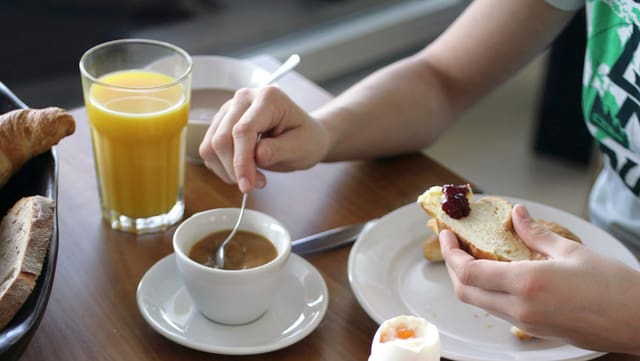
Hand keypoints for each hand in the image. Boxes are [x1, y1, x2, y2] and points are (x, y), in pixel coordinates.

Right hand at [199, 86, 330, 192]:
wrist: (304, 134)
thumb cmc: (305, 138)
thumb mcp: (301, 147)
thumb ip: (279, 150)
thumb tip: (257, 156)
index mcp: (268, 98)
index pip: (243, 130)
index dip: (242, 161)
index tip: (248, 185)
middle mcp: (244, 98)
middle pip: (222, 138)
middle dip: (234, 168)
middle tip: (255, 185)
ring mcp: (229, 109)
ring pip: (210, 145)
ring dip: (227, 169)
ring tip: (252, 177)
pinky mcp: (220, 123)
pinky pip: (209, 149)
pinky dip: (222, 167)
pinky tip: (243, 170)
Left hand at [440, 204, 639, 354]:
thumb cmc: (614, 286)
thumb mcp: (572, 251)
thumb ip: (536, 233)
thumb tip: (518, 213)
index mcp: (527, 283)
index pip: (469, 272)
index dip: (451, 253)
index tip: (447, 235)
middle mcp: (520, 307)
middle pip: (466, 291)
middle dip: (453, 267)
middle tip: (454, 244)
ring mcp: (526, 323)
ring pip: (479, 302)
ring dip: (468, 280)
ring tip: (472, 254)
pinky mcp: (535, 331)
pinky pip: (498, 311)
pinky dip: (487, 292)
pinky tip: (496, 274)